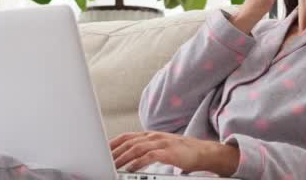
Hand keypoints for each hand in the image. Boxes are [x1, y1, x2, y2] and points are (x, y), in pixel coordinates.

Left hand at [109, 131, 239, 175]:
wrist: (204, 152)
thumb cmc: (182, 152)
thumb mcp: (161, 147)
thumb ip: (146, 150)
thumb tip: (129, 158)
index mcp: (151, 135)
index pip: (127, 136)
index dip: (113, 143)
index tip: (101, 151)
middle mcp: (154, 137)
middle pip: (129, 142)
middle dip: (114, 152)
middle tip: (103, 161)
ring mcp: (162, 143)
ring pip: (136, 148)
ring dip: (122, 158)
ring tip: (113, 166)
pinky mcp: (169, 152)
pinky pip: (149, 156)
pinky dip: (138, 163)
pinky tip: (130, 169)